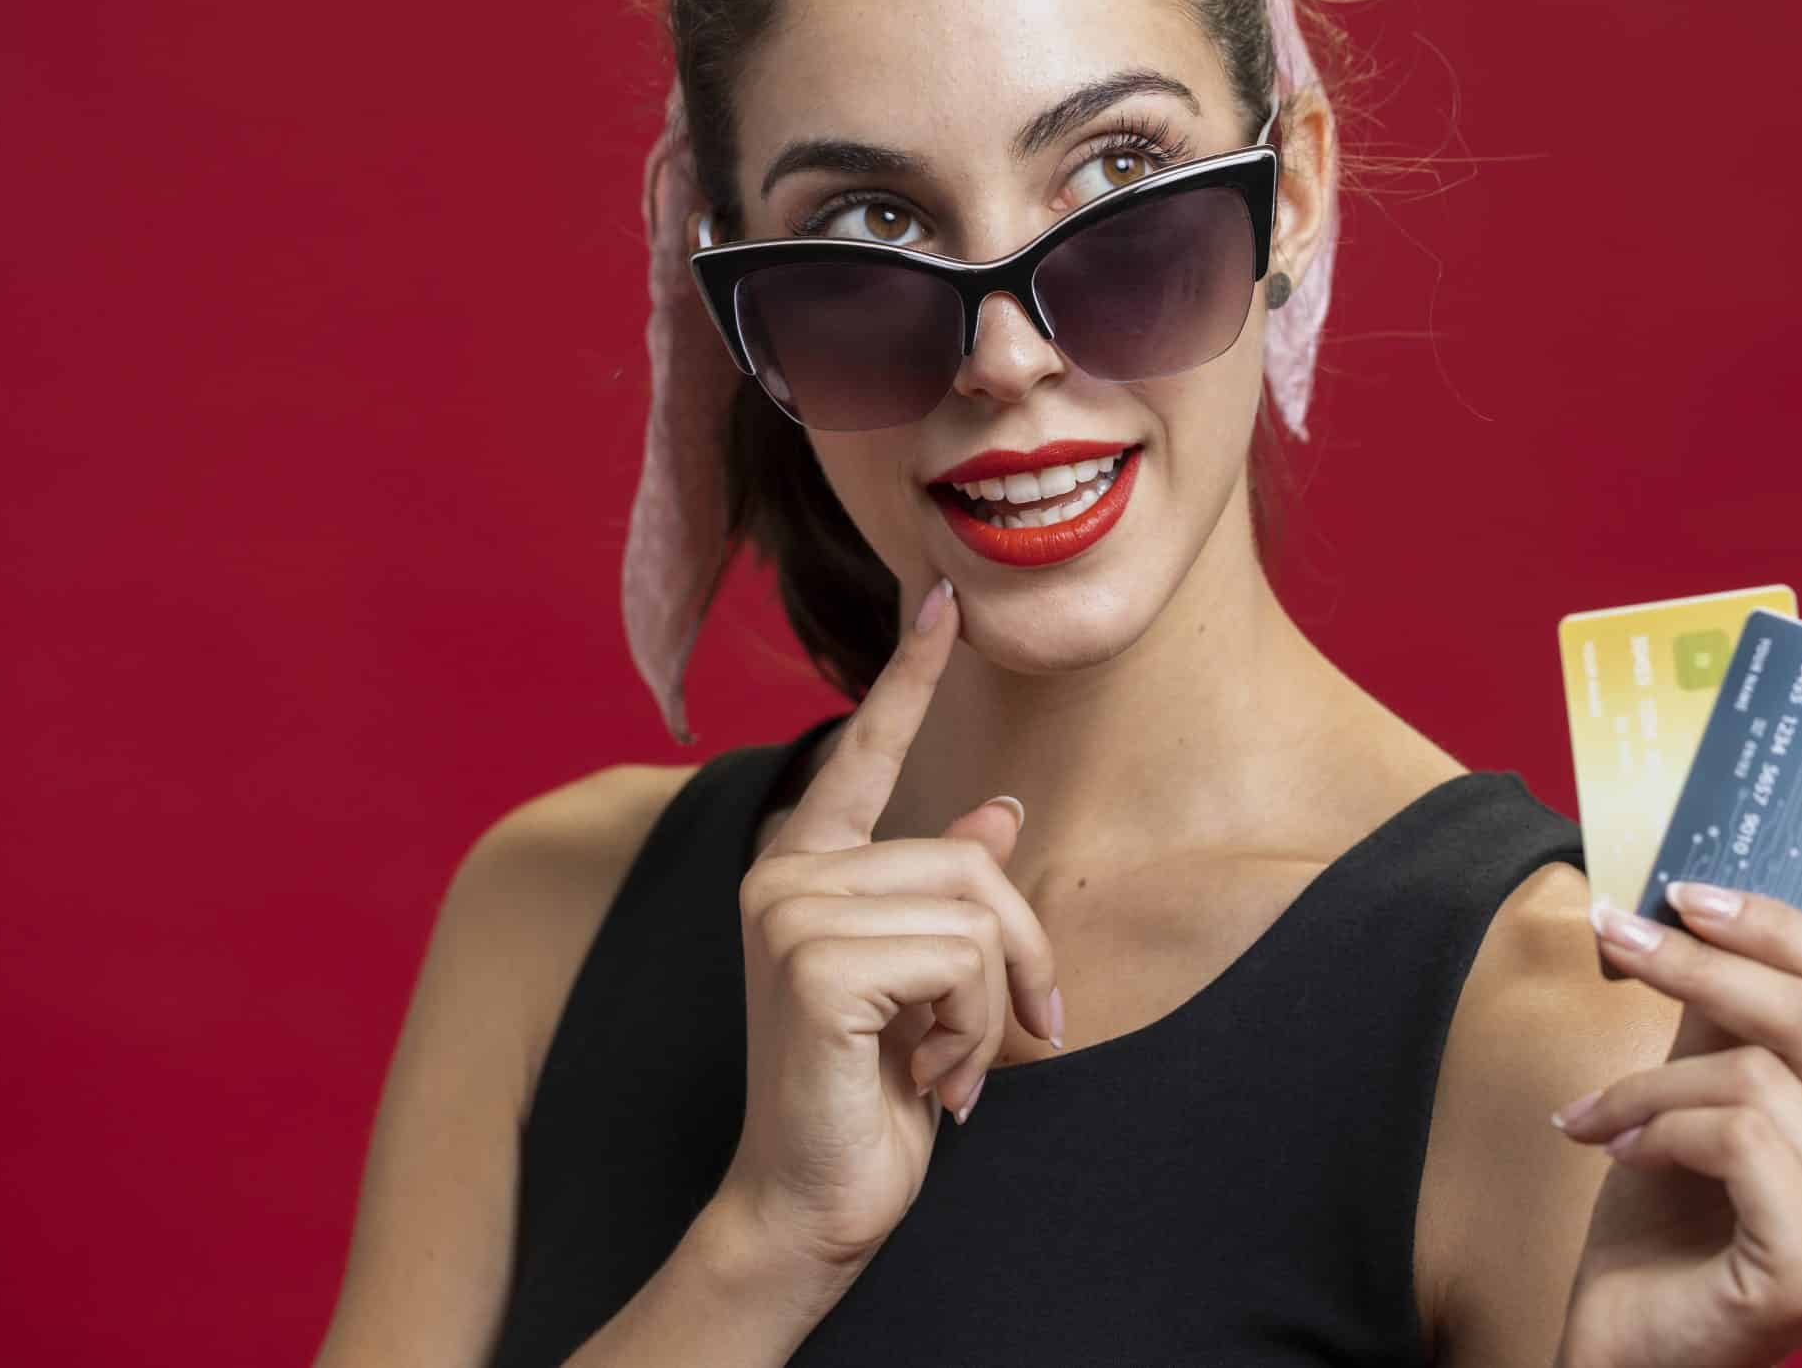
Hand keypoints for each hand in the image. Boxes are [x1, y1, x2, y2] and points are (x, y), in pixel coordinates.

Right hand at [717, 576, 1065, 1276]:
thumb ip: (949, 890)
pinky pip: (959, 959)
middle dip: (1016, 959)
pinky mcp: (811, 962)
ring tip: (947, 1066)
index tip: (943, 598)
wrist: (812, 1204)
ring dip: (989, 1008)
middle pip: (974, 862)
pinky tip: (926, 1079)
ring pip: (975, 913)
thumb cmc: (869, 1097)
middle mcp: (785, 871)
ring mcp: (788, 910)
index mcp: (808, 865)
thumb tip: (1000, 807)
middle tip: (1003, 1039)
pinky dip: (970, 1030)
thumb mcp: (928, 985)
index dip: (909, 674)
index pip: (863, 751)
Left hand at [1551, 885, 1801, 1367]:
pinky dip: (1652, 1128)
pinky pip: (1736, 1137)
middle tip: (1615, 935)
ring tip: (1597, 1113)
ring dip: (1649, 1082)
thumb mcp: (1703, 1090)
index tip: (1682, 892)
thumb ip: (1726, 1008)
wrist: (1633, 1349)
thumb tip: (1707, 899)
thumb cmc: (1672, 1227)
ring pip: (1759, 1076)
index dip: (1776, 923)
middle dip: (1699, 964)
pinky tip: (1614, 1151)